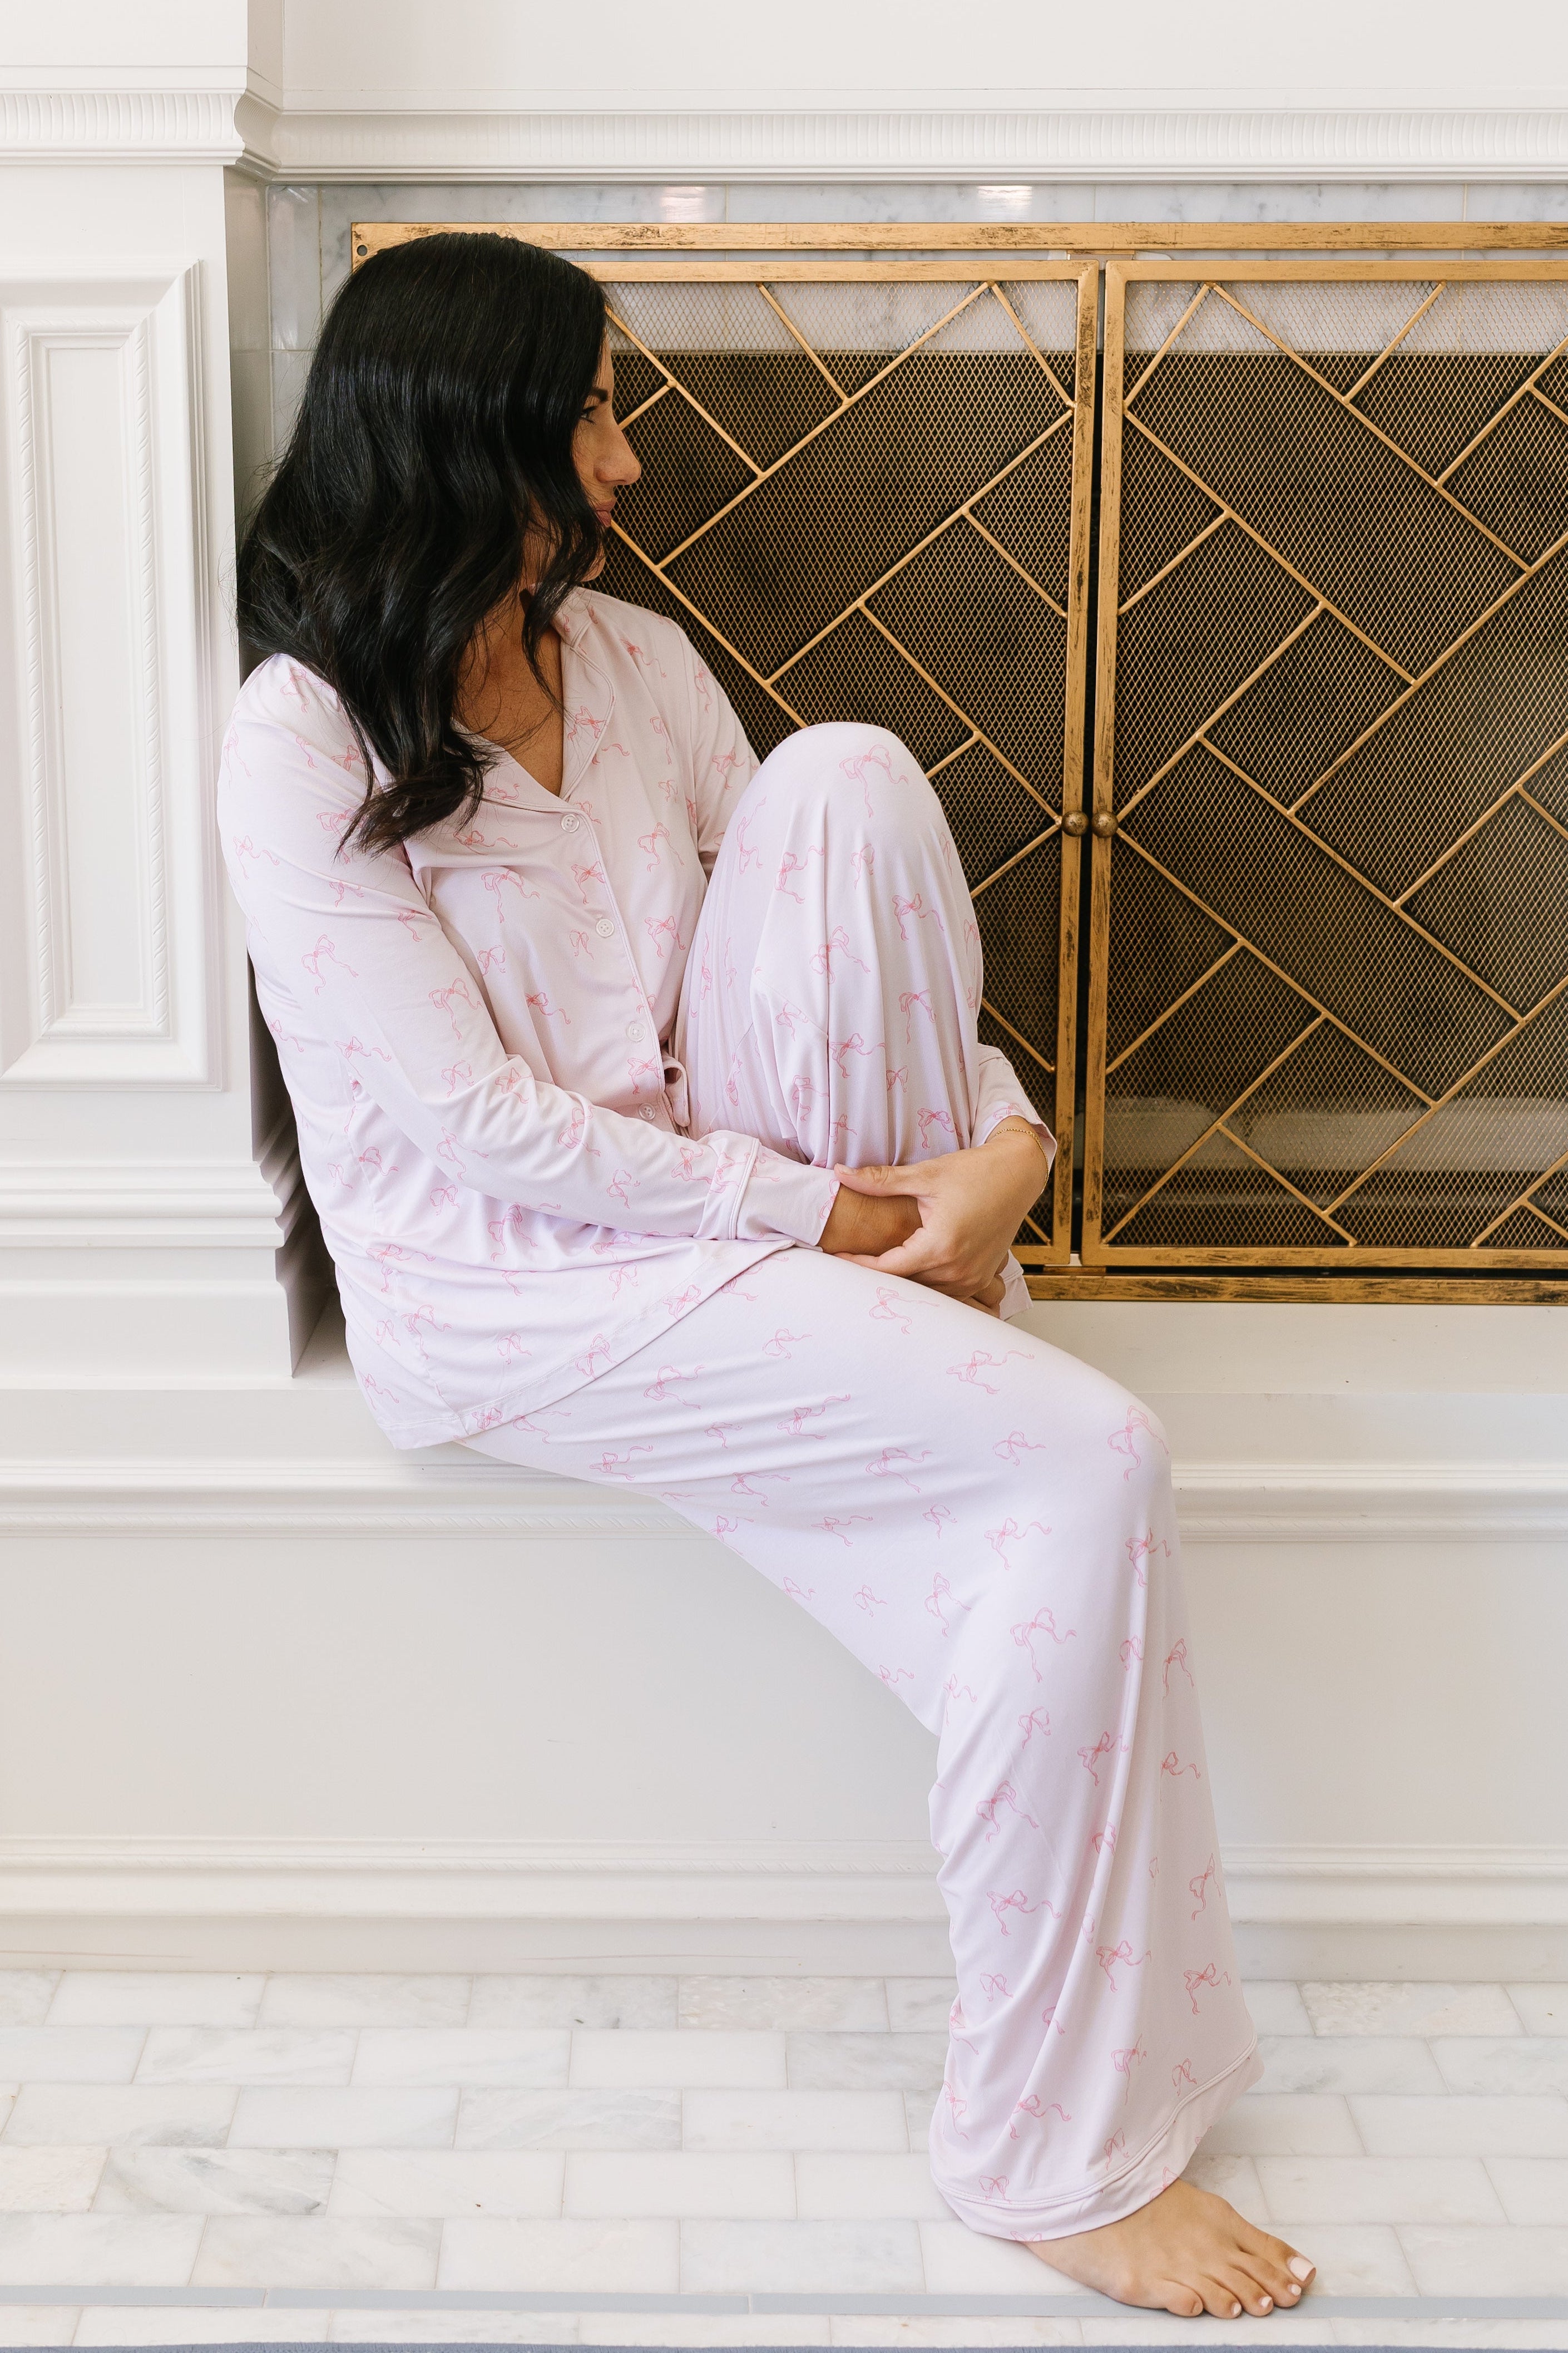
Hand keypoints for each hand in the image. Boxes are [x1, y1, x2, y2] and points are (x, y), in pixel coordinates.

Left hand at [822, 1126, 1047, 1306]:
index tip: (837, 1257)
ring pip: (926, 1293)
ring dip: (904, 1283)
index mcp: (940, 1246)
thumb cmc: (975, 1172)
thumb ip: (880, 1180)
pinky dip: (927, 1285)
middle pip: (906, 1284)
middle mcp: (958, 1269)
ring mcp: (972, 1277)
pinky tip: (912, 1272)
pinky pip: (947, 1293)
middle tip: (850, 1265)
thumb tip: (840, 1173)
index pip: (888, 1269)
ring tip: (877, 1270)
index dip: (859, 1264)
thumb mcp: (924, 1175)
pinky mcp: (981, 1276)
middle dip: (879, 1275)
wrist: (1018, 1174)